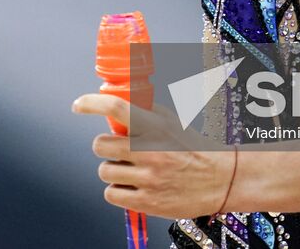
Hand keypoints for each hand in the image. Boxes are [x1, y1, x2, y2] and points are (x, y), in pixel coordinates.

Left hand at [72, 92, 236, 218]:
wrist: (220, 180)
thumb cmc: (193, 147)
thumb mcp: (172, 120)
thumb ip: (143, 108)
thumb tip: (109, 96)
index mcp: (156, 127)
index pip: (116, 108)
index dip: (92, 104)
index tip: (79, 105)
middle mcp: (150, 151)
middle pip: (100, 145)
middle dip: (106, 146)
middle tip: (120, 149)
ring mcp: (148, 179)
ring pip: (104, 171)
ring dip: (112, 169)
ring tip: (131, 170)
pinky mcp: (147, 202)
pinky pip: (111, 194)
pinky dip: (117, 190)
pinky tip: (132, 185)